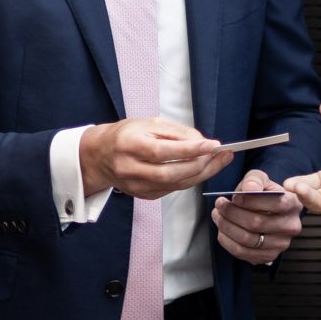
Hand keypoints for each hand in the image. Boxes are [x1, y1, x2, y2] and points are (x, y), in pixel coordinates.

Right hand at [80, 117, 229, 198]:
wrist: (100, 156)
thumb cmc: (127, 135)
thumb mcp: (149, 124)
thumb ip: (176, 132)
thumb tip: (202, 142)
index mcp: (129, 145)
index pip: (162, 151)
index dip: (189, 150)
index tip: (212, 145)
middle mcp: (129, 168)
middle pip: (170, 173)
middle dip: (200, 165)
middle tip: (220, 155)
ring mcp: (135, 185)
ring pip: (174, 184)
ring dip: (201, 174)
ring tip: (219, 161)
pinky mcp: (142, 195)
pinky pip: (172, 189)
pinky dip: (190, 179)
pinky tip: (202, 169)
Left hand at [211, 169, 301, 265]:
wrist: (266, 211)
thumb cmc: (262, 193)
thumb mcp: (260, 179)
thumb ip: (254, 179)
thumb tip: (250, 188)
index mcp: (293, 204)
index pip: (274, 203)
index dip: (250, 201)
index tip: (234, 197)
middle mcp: (291, 226)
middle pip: (256, 223)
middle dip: (232, 213)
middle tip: (219, 204)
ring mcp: (281, 244)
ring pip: (247, 239)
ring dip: (226, 227)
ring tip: (218, 215)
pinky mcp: (268, 256)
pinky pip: (242, 252)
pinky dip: (227, 241)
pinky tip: (222, 230)